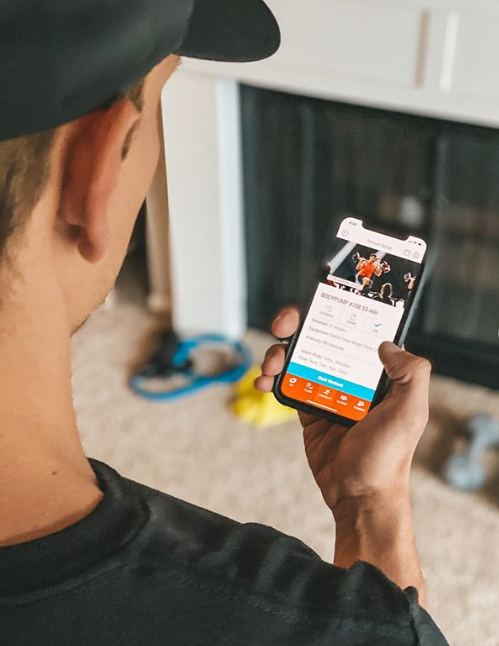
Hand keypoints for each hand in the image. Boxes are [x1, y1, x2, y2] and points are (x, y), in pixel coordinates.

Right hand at [255, 308, 431, 514]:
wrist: (357, 494)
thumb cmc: (387, 456)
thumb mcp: (410, 411)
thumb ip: (411, 373)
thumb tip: (386, 343)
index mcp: (378, 373)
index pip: (355, 330)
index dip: (334, 312)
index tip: (315, 306)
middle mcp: (351, 376)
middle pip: (320, 337)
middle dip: (297, 326)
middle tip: (283, 326)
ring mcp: (327, 391)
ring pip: (298, 357)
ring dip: (277, 352)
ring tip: (269, 366)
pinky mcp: (308, 409)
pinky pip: (286, 383)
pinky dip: (271, 378)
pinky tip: (264, 381)